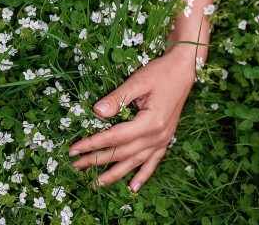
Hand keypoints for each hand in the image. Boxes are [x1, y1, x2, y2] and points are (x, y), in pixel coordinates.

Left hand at [68, 47, 195, 191]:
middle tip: (75, 166)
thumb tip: (96, 112)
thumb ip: (118, 98)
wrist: (184, 70)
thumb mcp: (138, 81)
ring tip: (96, 184)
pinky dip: (143, 176)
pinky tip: (132, 188)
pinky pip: (153, 162)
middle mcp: (158, 136)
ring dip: (115, 174)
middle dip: (97, 160)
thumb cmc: (160, 72)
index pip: (115, 137)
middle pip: (122, 153)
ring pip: (135, 162)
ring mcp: (163, 140)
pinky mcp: (165, 139)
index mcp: (151, 122)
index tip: (74, 149)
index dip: (93, 144)